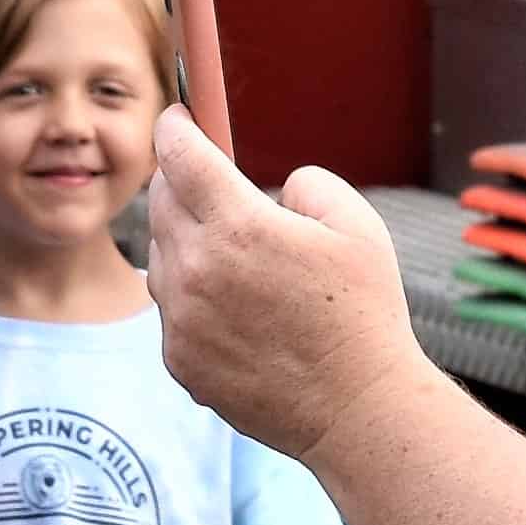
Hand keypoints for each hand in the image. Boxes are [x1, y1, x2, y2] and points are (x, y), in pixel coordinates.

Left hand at [144, 117, 442, 467]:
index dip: (175, 126)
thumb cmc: (365, 313)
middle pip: (160, 201)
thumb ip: (308, 183)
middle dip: (179, 180)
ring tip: (236, 260)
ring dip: (186, 242)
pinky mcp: (178, 359)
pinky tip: (235, 310)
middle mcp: (197, 270)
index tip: (178, 117)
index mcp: (240, 227)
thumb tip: (275, 189)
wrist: (357, 408)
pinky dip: (191, 296)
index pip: (180, 154)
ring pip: (161, 256)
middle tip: (207, 182)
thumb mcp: (358, 225)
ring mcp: (181, 319)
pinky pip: (171, 308)